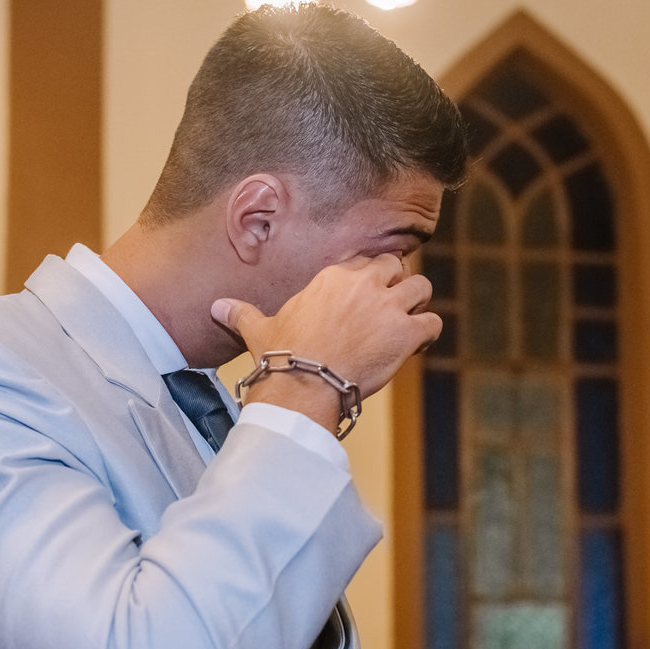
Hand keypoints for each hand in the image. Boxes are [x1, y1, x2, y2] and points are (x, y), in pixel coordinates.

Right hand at [211, 253, 440, 426]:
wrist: (302, 385)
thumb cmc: (282, 357)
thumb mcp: (260, 329)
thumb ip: (243, 313)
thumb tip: (216, 307)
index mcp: (333, 276)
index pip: (364, 262)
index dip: (368, 278)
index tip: (365, 296)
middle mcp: (364, 284)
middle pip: (396, 267)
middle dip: (396, 285)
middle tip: (389, 308)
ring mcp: (388, 306)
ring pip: (422, 288)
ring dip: (417, 304)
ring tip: (408, 323)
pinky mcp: (406, 332)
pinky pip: (432, 322)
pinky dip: (428, 332)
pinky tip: (417, 344)